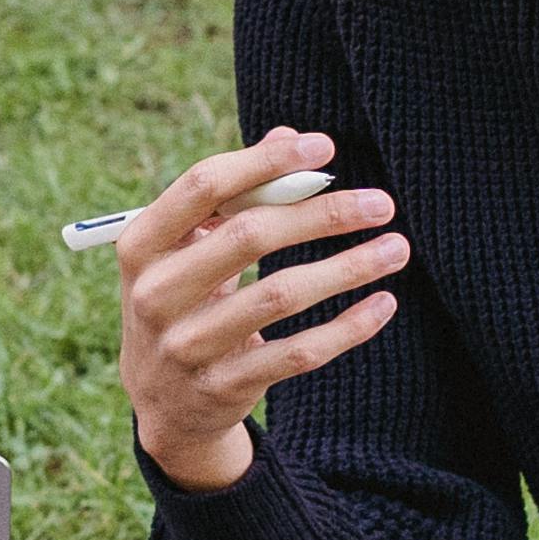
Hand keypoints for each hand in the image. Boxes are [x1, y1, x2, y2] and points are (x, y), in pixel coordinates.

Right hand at [117, 127, 406, 495]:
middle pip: (249, 234)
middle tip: (381, 204)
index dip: (265, 161)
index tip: (323, 147)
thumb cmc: (183, 302)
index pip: (203, 186)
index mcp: (142, 245)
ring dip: (347, 267)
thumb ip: (234, 195)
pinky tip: (382, 303)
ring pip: (281, 294)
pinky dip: (346, 327)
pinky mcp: (223, 385)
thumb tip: (289, 136)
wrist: (161, 403)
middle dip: (323, 213)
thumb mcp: (188, 250)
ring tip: (396, 248)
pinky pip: (297, 353)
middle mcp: (155, 294)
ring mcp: (187, 345)